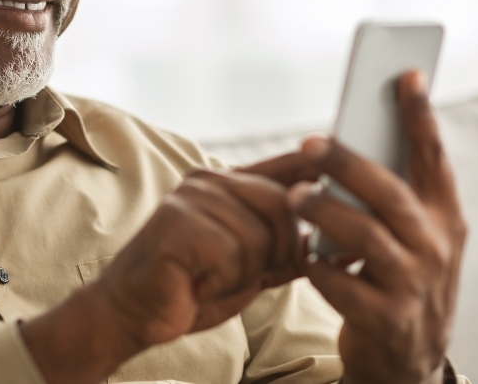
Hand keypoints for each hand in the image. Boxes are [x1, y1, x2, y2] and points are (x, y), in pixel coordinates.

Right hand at [21, 152, 317, 383]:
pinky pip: (232, 253)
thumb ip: (286, 250)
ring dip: (244, 273)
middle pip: (284, 205)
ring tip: (211, 278)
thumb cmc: (190, 288)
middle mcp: (209, 180)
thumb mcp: (250, 268)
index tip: (343, 180)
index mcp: (226, 183)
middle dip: (276, 252)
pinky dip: (221, 280)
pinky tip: (196, 283)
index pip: (285, 166)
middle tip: (241, 274)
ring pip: (260, 235)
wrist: (134, 311)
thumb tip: (340, 245)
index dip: (316, 172)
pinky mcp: (178, 221)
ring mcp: (191, 197)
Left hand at [290, 71, 466, 383]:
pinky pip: (343, 285)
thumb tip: (349, 140)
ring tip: (295, 196)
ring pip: (366, 237)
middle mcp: (437, 247)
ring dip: (325, 213)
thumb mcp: (413, 238)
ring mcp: (414, 286)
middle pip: (391, 193)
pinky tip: (304, 256)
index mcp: (445, 217)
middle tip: (311, 143)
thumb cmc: (400, 281)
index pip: (434, 157)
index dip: (419, 115)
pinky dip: (319, 267)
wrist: (409, 363)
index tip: (405, 74)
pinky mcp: (388, 320)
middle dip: (349, 164)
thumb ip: (393, 196)